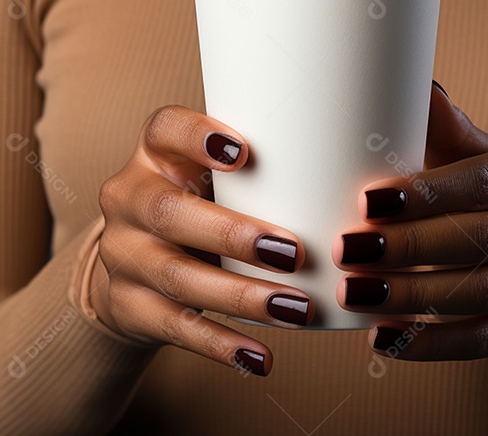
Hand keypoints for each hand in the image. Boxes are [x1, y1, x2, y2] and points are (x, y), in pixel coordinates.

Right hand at [92, 105, 314, 375]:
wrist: (137, 267)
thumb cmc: (201, 205)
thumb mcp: (212, 176)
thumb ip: (262, 169)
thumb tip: (363, 176)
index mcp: (155, 155)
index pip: (164, 129)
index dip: (197, 137)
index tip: (244, 152)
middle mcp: (130, 199)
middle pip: (169, 212)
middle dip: (233, 234)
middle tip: (294, 252)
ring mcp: (124, 256)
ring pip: (178, 277)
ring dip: (241, 296)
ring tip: (296, 309)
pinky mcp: (129, 307)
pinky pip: (176, 328)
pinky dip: (221, 345)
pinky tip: (260, 359)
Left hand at [332, 82, 487, 360]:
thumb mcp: (485, 158)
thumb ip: (450, 132)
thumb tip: (421, 88)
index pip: (480, 182)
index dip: (425, 194)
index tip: (368, 202)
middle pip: (477, 240)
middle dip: (408, 247)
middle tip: (347, 250)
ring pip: (477, 294)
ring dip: (410, 297)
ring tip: (352, 293)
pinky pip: (480, 341)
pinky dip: (429, 344)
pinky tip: (382, 338)